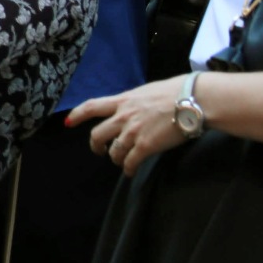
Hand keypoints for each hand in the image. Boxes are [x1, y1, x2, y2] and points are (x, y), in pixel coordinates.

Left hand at [66, 76, 188, 175]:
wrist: (193, 100)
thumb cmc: (177, 92)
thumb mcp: (147, 91)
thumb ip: (135, 101)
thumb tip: (135, 106)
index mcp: (123, 100)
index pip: (91, 106)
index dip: (77, 115)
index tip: (68, 122)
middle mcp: (123, 116)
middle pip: (97, 134)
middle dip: (96, 145)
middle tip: (100, 150)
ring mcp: (133, 132)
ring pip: (113, 151)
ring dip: (115, 158)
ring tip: (120, 160)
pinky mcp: (146, 146)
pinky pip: (130, 162)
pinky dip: (128, 168)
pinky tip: (130, 171)